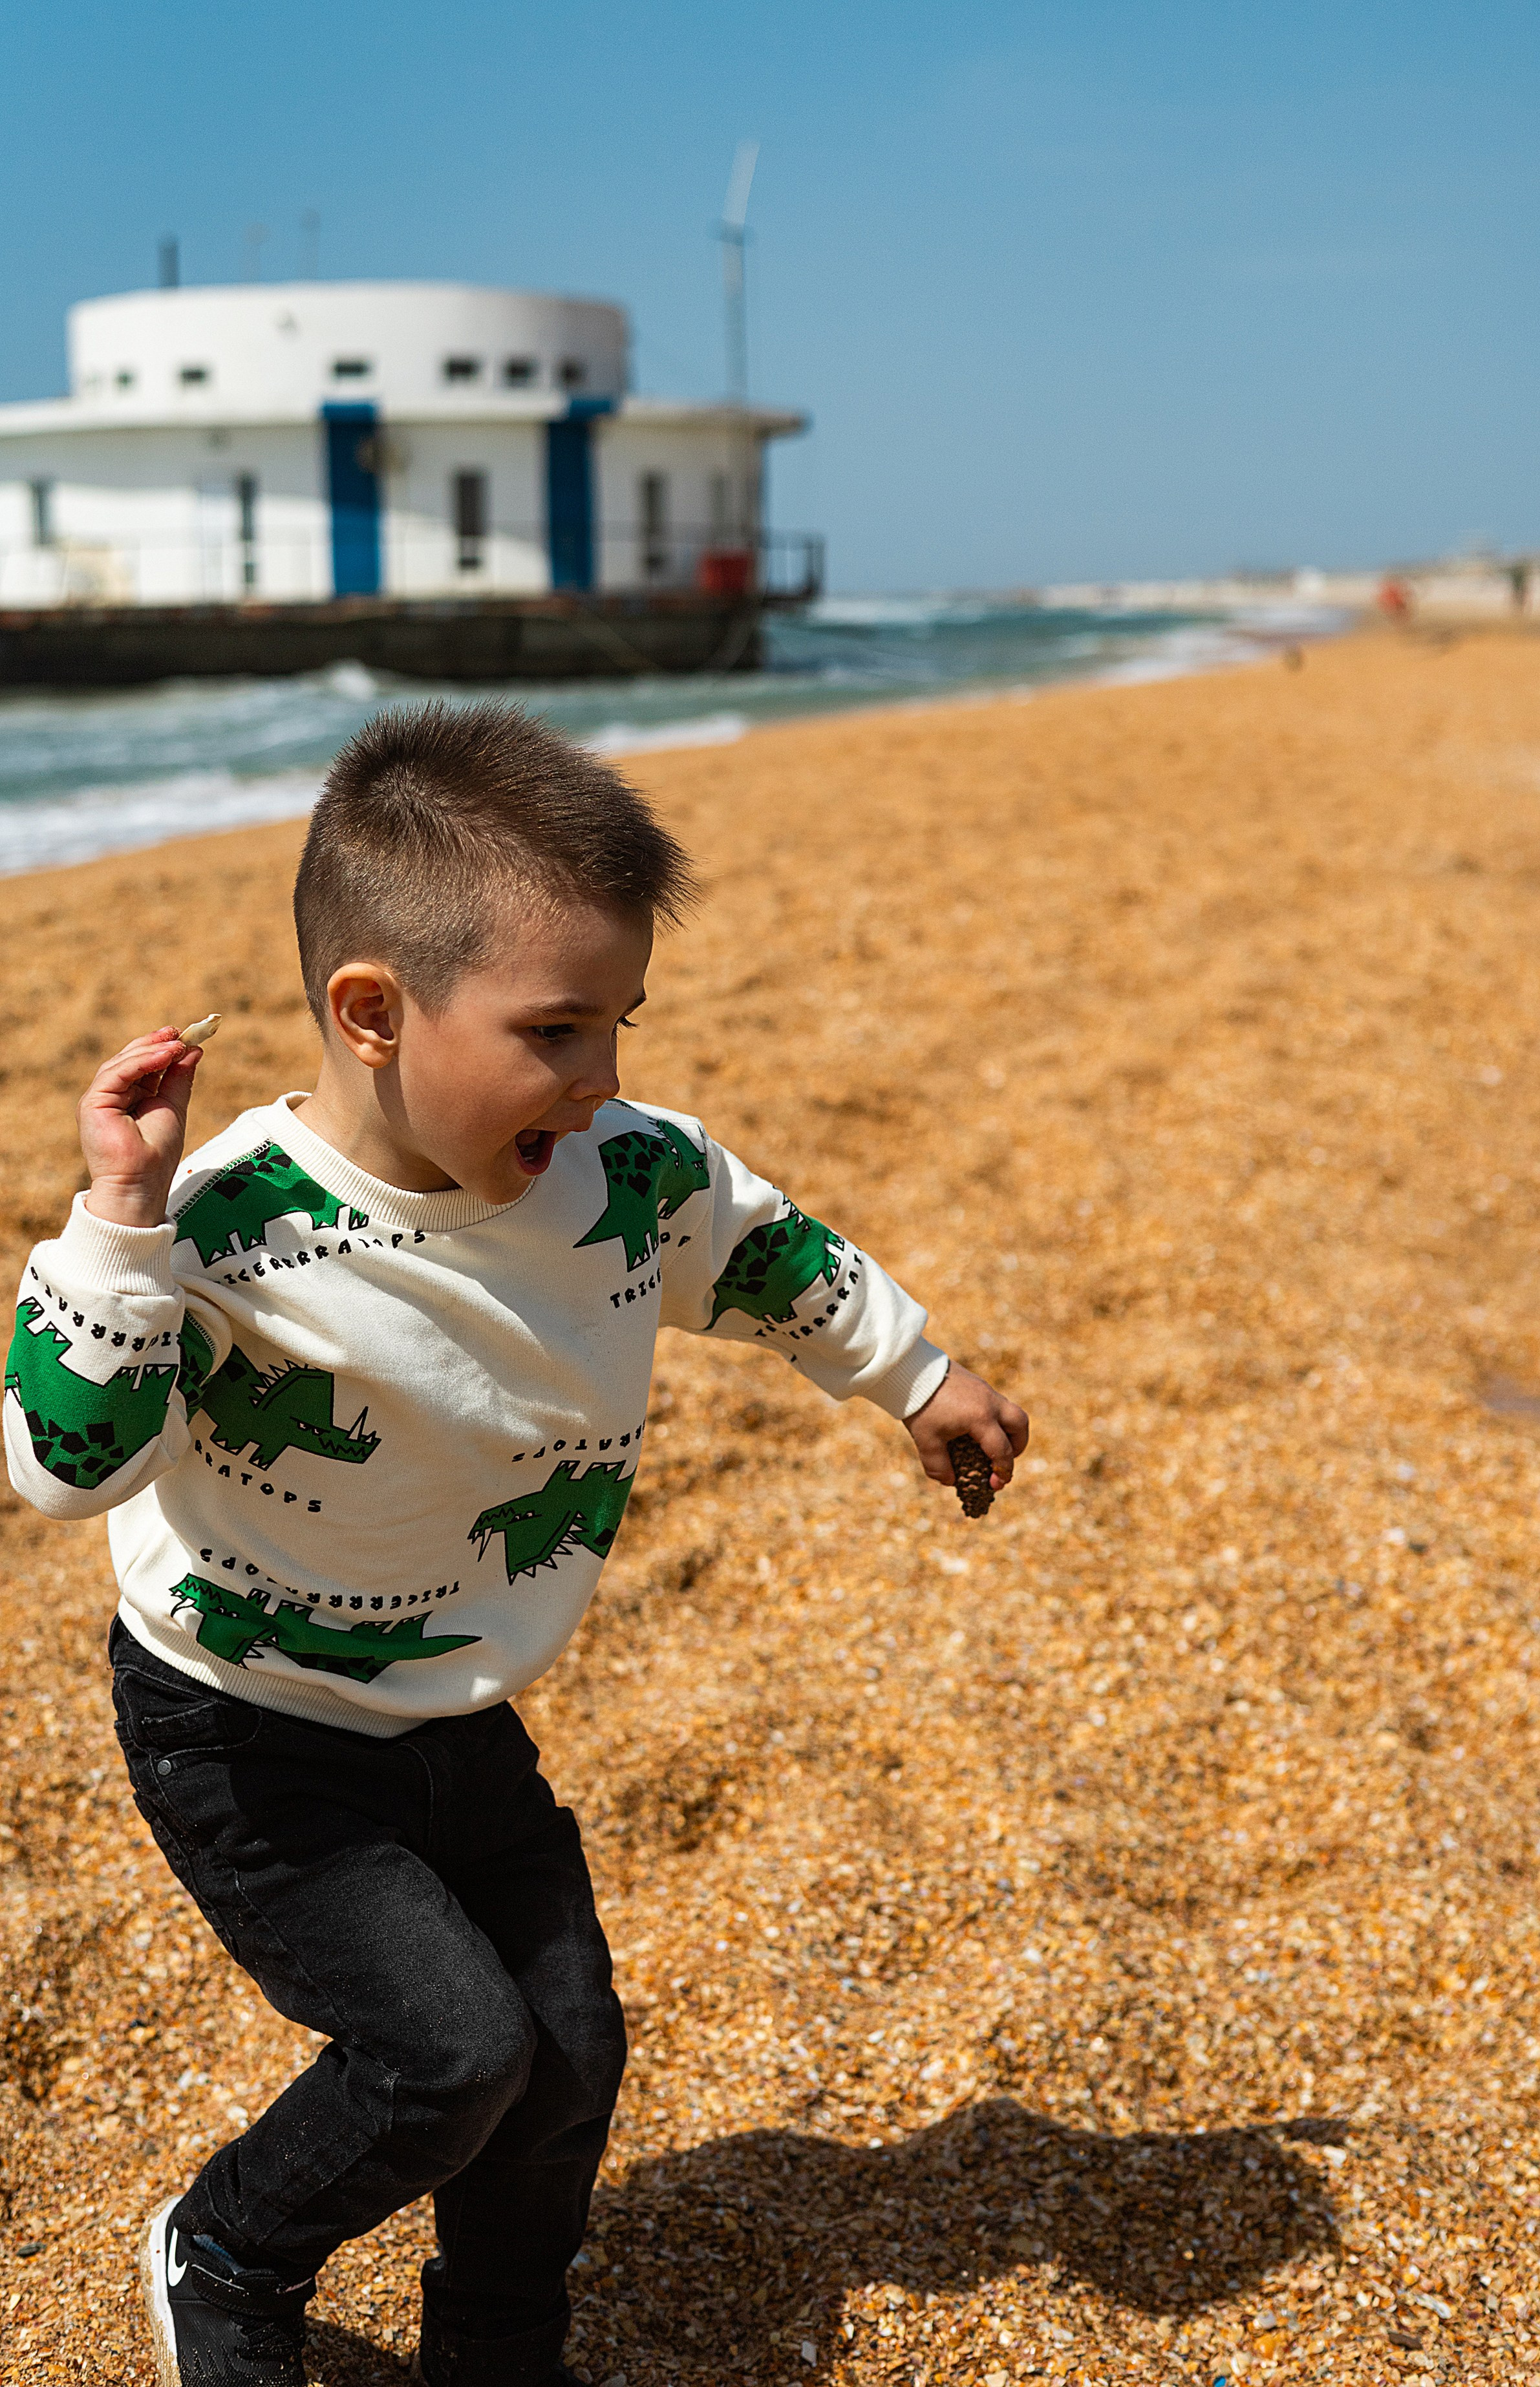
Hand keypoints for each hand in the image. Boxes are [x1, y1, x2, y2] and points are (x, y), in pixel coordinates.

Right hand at [79, 1028, 203, 1229]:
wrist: (141, 1184)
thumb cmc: (157, 1154)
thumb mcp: (173, 1107)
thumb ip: (179, 1078)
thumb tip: (193, 1050)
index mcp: (129, 1098)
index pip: (143, 1066)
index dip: (161, 1048)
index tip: (184, 1035)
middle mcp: (111, 1096)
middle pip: (129, 1060)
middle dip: (154, 1043)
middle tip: (178, 1031)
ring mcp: (99, 1099)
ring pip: (121, 1063)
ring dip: (151, 1049)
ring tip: (177, 1042)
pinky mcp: (92, 1103)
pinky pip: (116, 1073)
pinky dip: (141, 1061)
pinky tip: (165, 1054)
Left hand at [905, 1362, 1028, 1493]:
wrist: (911, 1370)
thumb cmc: (920, 1406)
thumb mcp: (926, 1442)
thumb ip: (938, 1466)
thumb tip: (951, 1481)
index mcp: (981, 1418)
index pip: (1002, 1450)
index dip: (1002, 1472)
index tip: (995, 1484)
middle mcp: (990, 1402)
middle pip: (1020, 1424)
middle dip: (1018, 1446)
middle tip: (1004, 1460)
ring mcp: (985, 1390)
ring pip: (1011, 1410)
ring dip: (1009, 1430)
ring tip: (992, 1445)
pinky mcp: (978, 1383)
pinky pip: (996, 1403)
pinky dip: (995, 1418)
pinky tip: (974, 1427)